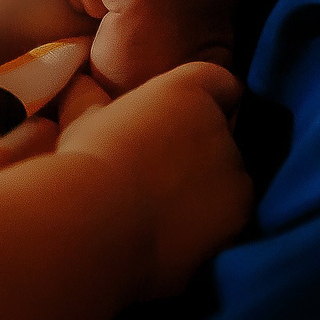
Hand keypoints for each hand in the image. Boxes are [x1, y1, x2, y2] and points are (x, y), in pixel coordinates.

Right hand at [55, 61, 250, 300]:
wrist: (97, 223)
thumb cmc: (84, 163)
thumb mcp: (82, 120)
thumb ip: (93, 98)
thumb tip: (82, 83)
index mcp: (188, 91)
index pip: (221, 85)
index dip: (207, 103)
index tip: (182, 122)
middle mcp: (220, 126)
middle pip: (222, 136)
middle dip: (199, 153)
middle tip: (155, 176)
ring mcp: (234, 171)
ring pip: (228, 179)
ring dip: (205, 191)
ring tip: (158, 211)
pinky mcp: (238, 214)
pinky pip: (228, 217)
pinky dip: (206, 226)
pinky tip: (168, 236)